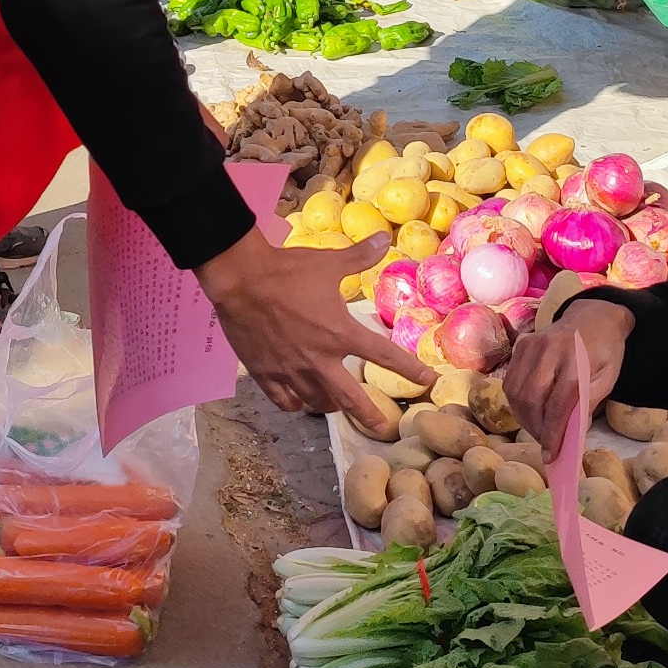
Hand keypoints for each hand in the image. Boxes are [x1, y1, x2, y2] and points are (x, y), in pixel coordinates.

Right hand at [197, 228, 426, 438]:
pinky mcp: (266, 374)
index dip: (410, 370)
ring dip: (331, 407)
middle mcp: (319, 360)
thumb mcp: (328, 262)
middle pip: (351, 400)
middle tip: (383, 429)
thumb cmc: (286, 271)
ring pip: (316, 403)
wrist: (240, 280)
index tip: (427, 382)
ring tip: (336, 406)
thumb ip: (359, 256)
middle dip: (370, 417)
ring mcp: (291, 371)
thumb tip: (383, 238)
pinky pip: (285, 401)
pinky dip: (295, 404)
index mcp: (340, 333)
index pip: (385, 356)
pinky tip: (299, 401)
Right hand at [507, 301, 627, 457]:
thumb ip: (589, 404)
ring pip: (515, 391)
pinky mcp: (521, 344)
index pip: (557, 405)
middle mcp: (550, 351)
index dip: (552, 433)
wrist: (593, 316)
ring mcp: (531, 345)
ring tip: (536, 429)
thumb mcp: (608, 379)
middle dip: (535, 428)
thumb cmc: (604, 351)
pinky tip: (529, 410)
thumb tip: (570, 434)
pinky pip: (510, 380)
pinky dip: (516, 401)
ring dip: (523, 417)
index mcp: (576, 361)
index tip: (551, 454)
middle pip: (532, 399)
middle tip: (544, 443)